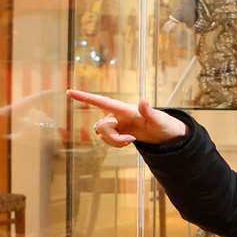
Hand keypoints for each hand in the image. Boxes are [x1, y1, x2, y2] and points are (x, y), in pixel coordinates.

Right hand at [68, 89, 186, 147]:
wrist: (167, 135)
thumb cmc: (165, 125)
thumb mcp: (160, 120)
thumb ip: (150, 111)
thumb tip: (143, 101)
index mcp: (125, 109)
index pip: (101, 102)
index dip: (85, 97)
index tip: (69, 92)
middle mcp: (118, 115)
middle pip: (101, 126)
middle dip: (111, 138)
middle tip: (130, 140)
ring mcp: (117, 124)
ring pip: (102, 134)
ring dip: (114, 142)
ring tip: (131, 141)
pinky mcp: (118, 132)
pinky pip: (107, 140)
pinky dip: (115, 145)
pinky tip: (128, 142)